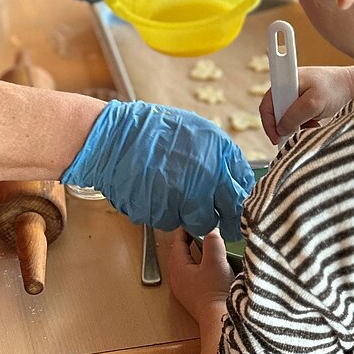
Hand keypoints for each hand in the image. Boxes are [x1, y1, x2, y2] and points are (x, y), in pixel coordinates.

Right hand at [62, 100, 253, 239]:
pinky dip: (162, 211)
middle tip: (197, 203)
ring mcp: (179, 201)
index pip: (239, 198)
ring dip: (184, 212)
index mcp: (218, 161)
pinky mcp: (157, 214)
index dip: (236, 208)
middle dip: (209, 214)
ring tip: (168, 189)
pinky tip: (153, 191)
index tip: (232, 211)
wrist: (114, 139)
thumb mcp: (201, 133)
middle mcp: (203, 184)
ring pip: (191, 222)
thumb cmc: (157, 130)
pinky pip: (167, 220)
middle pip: (215, 218)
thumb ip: (224, 159)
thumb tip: (239, 181)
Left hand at [166, 229, 233, 320]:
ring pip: (184, 265)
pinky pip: (190, 276)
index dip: (185, 229)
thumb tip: (211, 230)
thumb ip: (213, 241)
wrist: (218, 318)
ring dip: (193, 255)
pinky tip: (209, 268)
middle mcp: (176, 278)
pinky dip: (197, 267)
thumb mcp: (215, 260)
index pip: (177, 242)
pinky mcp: (191, 297)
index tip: (194, 221)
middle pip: (179, 254)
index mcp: (177, 267)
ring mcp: (182, 289)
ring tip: (205, 247)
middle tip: (200, 231)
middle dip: (188, 241)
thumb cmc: (214, 291)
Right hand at [258, 64, 353, 143]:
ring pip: (286, 117)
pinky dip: (304, 124)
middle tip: (296, 134)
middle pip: (275, 113)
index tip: (277, 138)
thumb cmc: (335, 88)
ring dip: (296, 126)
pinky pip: (296, 117)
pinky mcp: (303, 101)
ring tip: (311, 126)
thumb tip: (281, 129)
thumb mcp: (314, 103)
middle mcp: (287, 87)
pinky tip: (315, 123)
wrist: (353, 86)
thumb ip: (294, 116)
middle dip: (285, 126)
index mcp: (285, 81)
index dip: (269, 124)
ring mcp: (295, 94)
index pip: (266, 105)